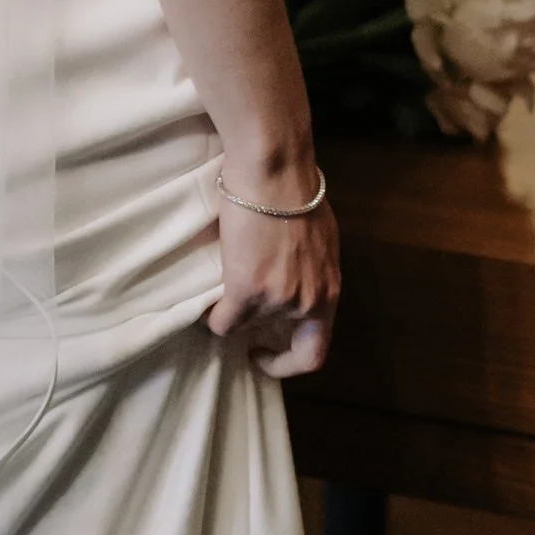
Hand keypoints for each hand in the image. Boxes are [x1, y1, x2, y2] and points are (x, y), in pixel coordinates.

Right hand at [208, 196, 337, 373]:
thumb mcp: (321, 241)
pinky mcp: (246, 291)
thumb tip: (297, 279)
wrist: (275, 173)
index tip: (271, 351)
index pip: (317, 351)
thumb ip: (312, 271)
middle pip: (288, 348)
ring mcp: (278, 299)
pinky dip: (211, 316)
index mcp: (329, 290)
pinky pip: (222, 321)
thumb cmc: (298, 192)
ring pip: (246, 326)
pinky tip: (205, 303)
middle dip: (266, 352)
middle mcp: (307, 302)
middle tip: (248, 342)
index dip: (292, 362)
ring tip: (222, 296)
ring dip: (234, 316)